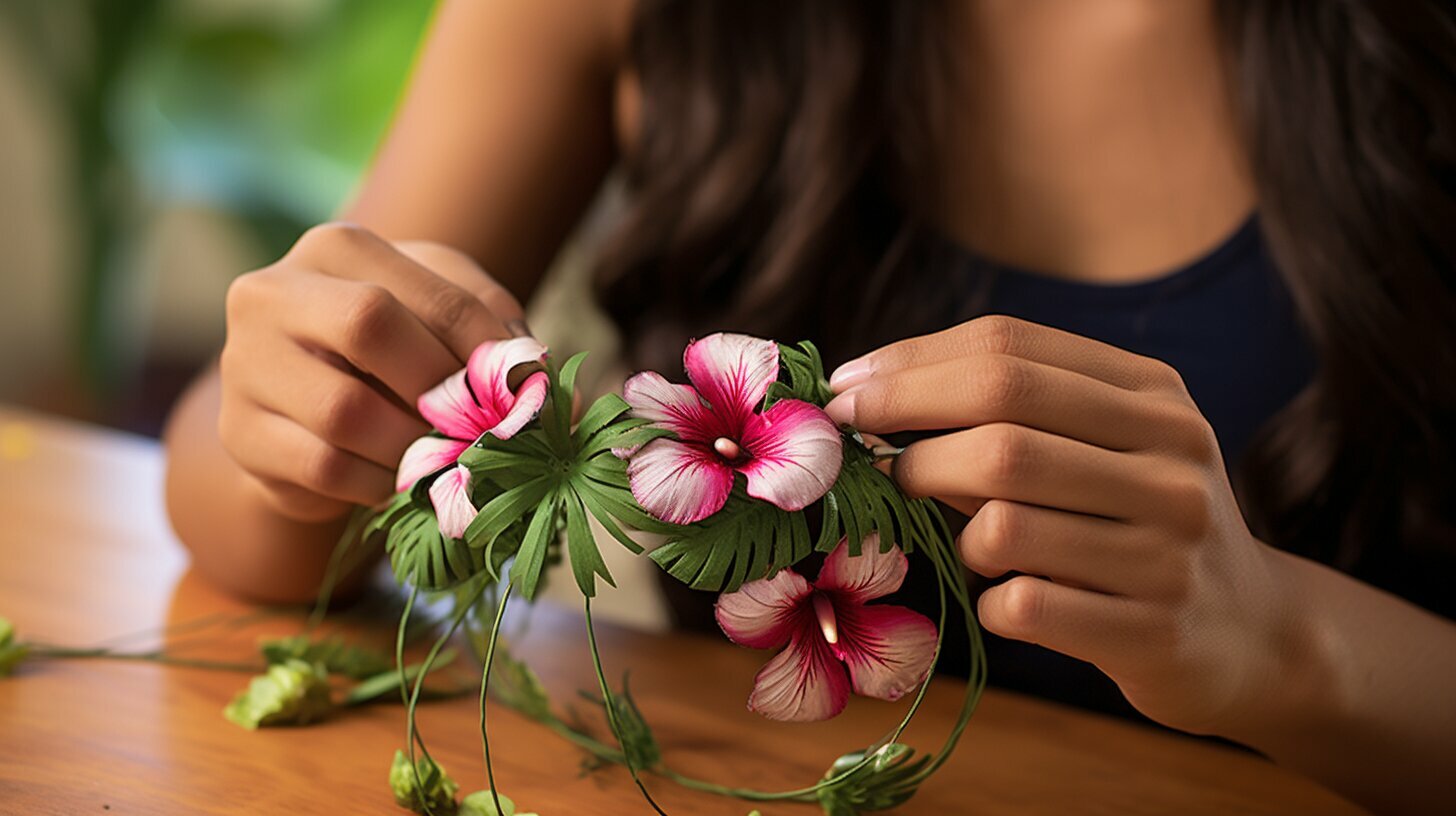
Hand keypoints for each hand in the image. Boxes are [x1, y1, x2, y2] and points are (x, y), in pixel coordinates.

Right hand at [219, 223, 526, 522]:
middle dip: (443, 389)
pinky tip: (399, 480)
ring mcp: (245, 363)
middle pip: (370, 326)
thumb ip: (506, 345)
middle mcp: (273, 291)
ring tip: (447, 458)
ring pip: (345, 411)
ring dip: (415, 447)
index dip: (491, 354)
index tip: (528, 396)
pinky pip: (324, 468)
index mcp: (337, 248)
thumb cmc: (400, 350)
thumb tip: (566, 406)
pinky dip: (379, 483)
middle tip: (484, 429)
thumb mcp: (452, 322)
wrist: (313, 408)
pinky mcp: (239, 434)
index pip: (434, 296)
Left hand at [824, 315, 1299, 735]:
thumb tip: (868, 394)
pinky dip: (990, 599)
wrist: (1255, 637)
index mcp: (1154, 395)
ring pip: (1003, 521)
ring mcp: (1170, 548)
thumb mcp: (1106, 447)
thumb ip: (1012, 413)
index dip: (909, 366)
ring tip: (968, 541)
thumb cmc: (1139, 525)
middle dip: (912, 443)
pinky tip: (1009, 598)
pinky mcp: (1153, 631)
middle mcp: (1173, 461)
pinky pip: (1022, 605)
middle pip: (1002, 427)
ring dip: (953, 532)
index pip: (1008, 349)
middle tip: (873, 467)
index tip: (845, 391)